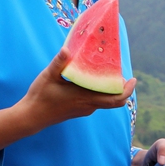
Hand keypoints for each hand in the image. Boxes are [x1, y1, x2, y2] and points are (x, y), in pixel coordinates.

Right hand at [17, 48, 136, 132]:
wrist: (31, 117)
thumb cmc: (40, 96)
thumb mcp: (48, 76)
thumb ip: (59, 62)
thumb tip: (67, 48)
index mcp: (85, 98)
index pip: (115, 99)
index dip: (127, 90)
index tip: (133, 80)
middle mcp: (88, 106)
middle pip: (115, 101)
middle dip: (122, 89)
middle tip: (124, 75)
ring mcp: (84, 110)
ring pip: (105, 101)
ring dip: (110, 90)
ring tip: (108, 74)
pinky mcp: (79, 111)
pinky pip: (96, 102)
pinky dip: (100, 93)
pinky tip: (93, 81)